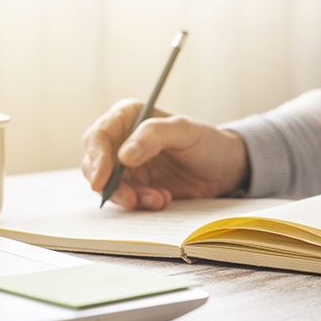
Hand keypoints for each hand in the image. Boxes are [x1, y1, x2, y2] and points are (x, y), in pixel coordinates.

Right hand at [82, 99, 249, 209]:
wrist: (225, 168)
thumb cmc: (206, 141)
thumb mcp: (185, 131)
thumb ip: (155, 135)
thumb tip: (124, 154)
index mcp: (128, 117)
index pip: (98, 136)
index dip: (96, 158)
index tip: (102, 179)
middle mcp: (122, 140)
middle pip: (95, 164)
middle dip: (110, 185)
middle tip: (130, 198)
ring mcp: (128, 166)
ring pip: (109, 186)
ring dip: (130, 197)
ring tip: (158, 198)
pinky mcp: (137, 186)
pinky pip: (127, 199)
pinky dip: (142, 203)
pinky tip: (163, 199)